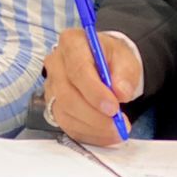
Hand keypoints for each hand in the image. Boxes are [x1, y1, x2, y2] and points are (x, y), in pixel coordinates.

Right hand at [43, 27, 139, 144]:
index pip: (77, 70)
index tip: (113, 107)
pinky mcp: (53, 105)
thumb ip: (125, 73)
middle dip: (94, 115)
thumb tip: (120, 93)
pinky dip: (89, 134)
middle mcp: (55, 63)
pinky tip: (106, 134)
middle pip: (67, 95)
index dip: (94, 92)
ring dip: (94, 127)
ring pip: (66, 113)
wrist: (102, 63)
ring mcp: (51, 86)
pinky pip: (67, 125)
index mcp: (71, 43)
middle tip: (119, 124)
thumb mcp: (125, 58)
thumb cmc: (111, 58)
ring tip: (117, 130)